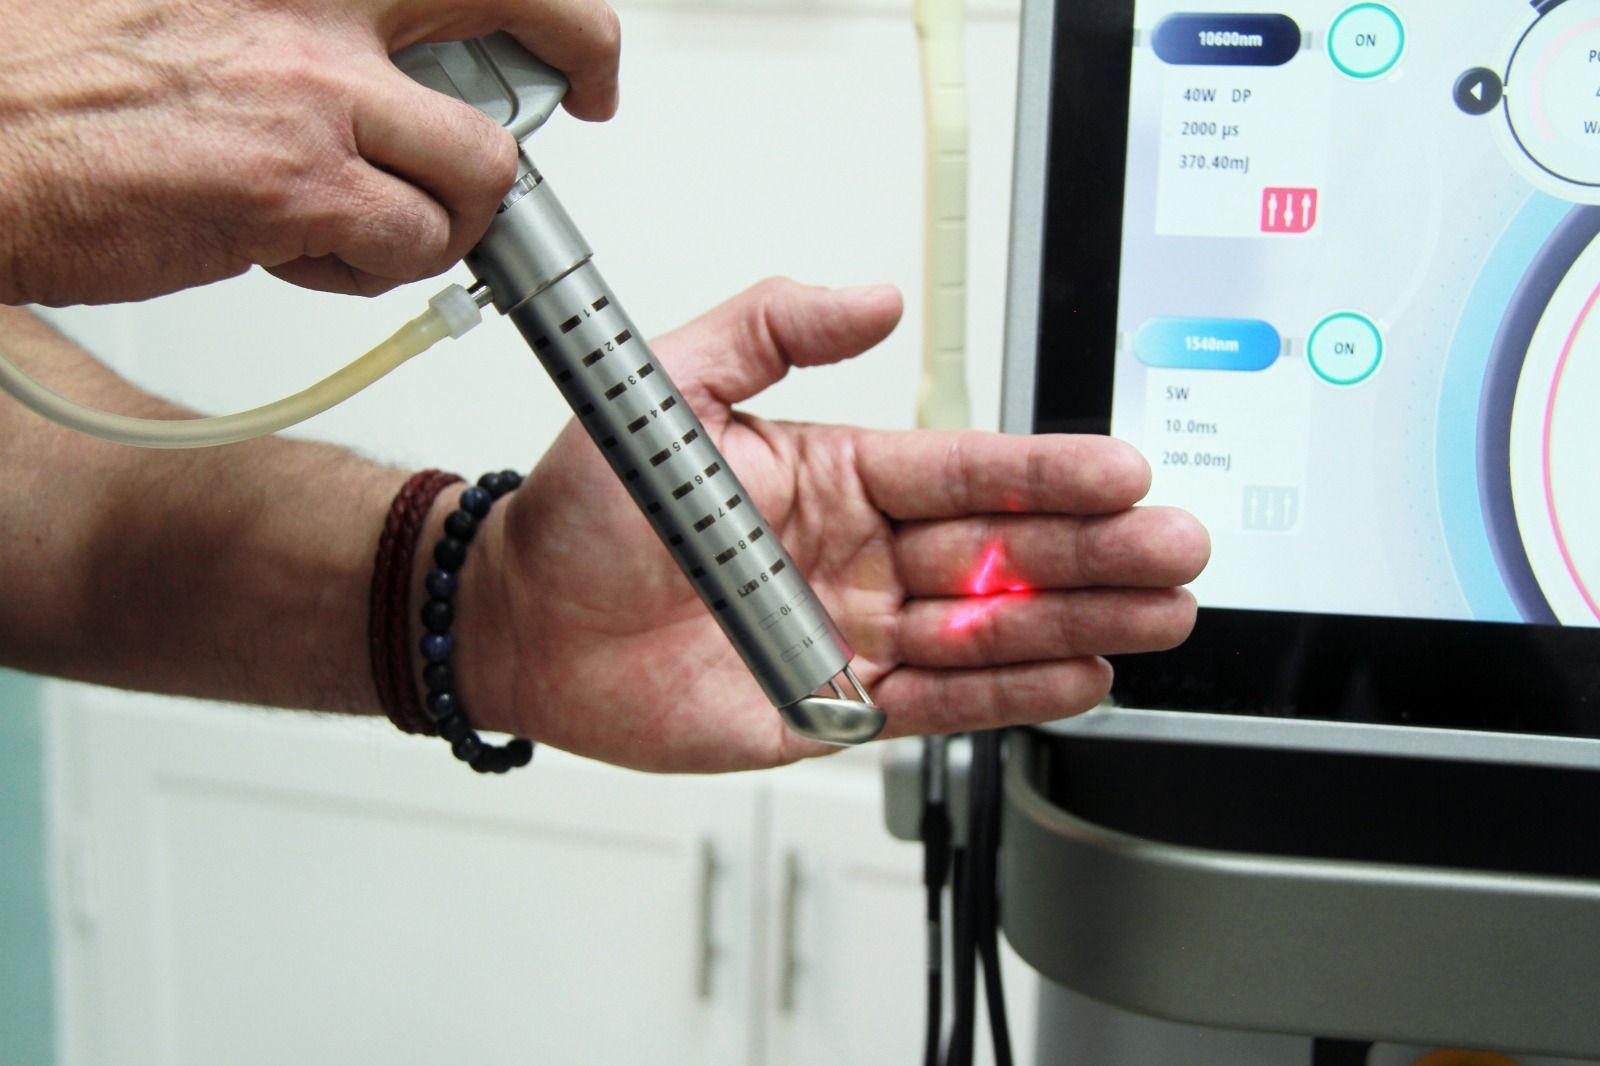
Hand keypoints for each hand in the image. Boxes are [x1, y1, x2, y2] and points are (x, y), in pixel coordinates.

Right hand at [0, 0, 619, 305]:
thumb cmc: (70, 75)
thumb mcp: (214, 8)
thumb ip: (317, 22)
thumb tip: (405, 58)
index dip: (545, 1)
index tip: (563, 30)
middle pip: (524, 7)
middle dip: (581, 58)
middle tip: (587, 99)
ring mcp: (314, 89)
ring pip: (483, 169)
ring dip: (450, 212)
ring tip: (379, 216)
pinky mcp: (297, 185)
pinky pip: (414, 246)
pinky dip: (378, 266)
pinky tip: (310, 248)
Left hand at [462, 279, 1209, 771]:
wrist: (519, 617)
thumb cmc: (585, 506)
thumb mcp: (673, 386)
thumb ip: (771, 328)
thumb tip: (872, 298)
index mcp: (837, 472)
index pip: (965, 469)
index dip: (1046, 472)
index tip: (1120, 471)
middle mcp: (859, 551)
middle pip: (1000, 551)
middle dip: (1093, 552)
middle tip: (1175, 549)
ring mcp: (851, 630)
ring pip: (986, 629)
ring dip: (1075, 623)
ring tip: (1157, 618)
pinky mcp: (831, 705)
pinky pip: (936, 704)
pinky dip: (1008, 695)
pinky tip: (1077, 678)